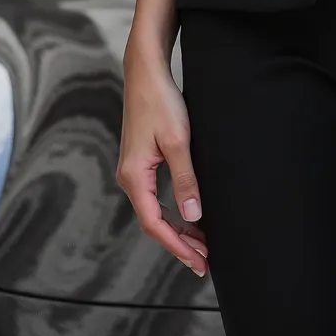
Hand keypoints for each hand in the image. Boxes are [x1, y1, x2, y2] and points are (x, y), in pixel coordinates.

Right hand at [115, 46, 209, 275]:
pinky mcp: (141, 164)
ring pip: (155, 212)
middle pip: (153, 223)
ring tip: (203, 245)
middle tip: (206, 261)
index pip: (154, 224)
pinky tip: (190, 217)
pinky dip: (173, 213)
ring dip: (178, 230)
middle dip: (179, 244)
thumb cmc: (160, 102)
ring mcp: (134, 171)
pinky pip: (155, 198)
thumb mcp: (179, 142)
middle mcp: (129, 178)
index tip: (198, 262)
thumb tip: (192, 215)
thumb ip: (185, 180)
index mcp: (134, 177)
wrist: (146, 74)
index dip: (177, 247)